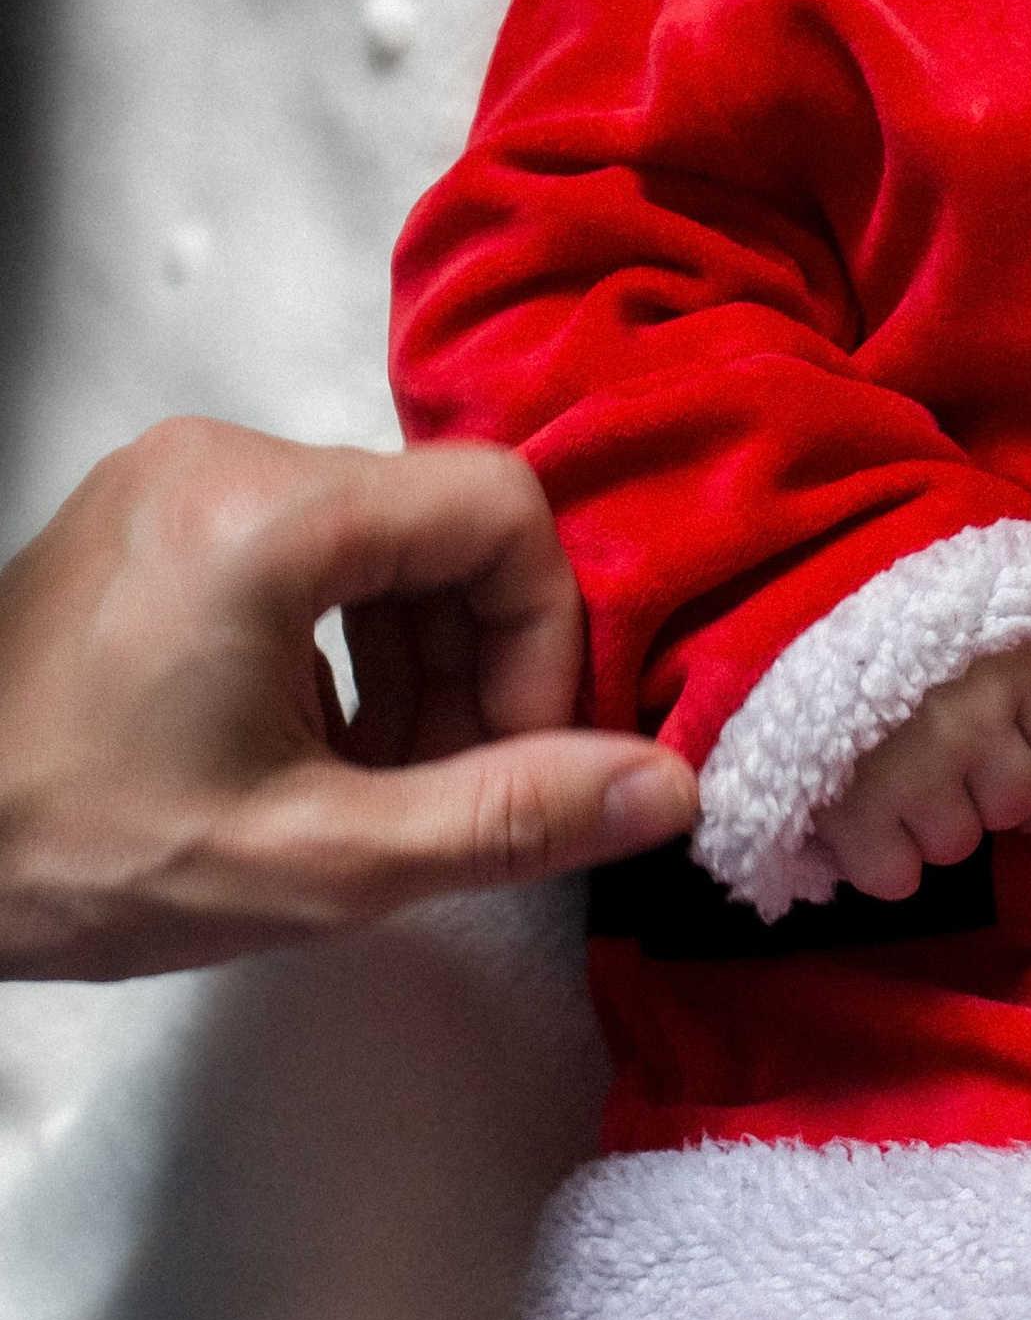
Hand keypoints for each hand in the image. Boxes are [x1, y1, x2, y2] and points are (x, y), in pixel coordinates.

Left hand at [0, 419, 697, 979]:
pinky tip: (316, 753)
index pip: (497, 510)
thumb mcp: (314, 861)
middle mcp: (223, 458)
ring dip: (417, 662)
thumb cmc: (76, 853)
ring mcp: (177, 479)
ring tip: (382, 789)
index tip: (518, 757)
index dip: (542, 637)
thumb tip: (667, 788)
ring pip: (380, 539)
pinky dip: (345, 644)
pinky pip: (306, 549)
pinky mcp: (151, 517)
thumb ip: (504, 818)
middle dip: (477, 663)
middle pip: (440, 523)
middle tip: (453, 795)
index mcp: (264, 512)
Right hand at [813, 637, 1030, 900]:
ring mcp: (915, 767)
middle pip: (1016, 808)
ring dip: (934, 828)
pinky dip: (882, 862)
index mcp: (1020, 669)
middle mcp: (977, 720)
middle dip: (989, 802)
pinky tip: (867, 820)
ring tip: (899, 784)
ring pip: (957, 845)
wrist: (788, 608)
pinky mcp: (852, 808)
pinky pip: (895, 877)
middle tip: (948, 771)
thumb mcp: (992, 641)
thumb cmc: (902, 621)